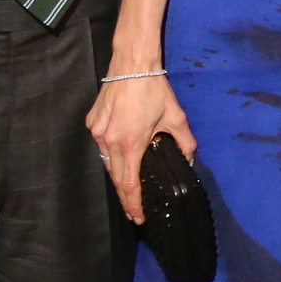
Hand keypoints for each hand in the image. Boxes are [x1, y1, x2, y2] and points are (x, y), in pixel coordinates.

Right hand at [86, 73, 195, 224]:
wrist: (132, 63)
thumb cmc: (154, 89)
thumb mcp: (176, 118)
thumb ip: (185, 143)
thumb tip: (189, 162)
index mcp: (130, 144)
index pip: (129, 185)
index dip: (133, 205)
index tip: (138, 219)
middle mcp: (109, 141)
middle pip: (115, 178)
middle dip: (126, 197)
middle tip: (135, 212)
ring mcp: (97, 132)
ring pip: (106, 162)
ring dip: (118, 175)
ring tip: (130, 187)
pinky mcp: (91, 122)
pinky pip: (101, 146)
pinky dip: (111, 154)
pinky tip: (121, 157)